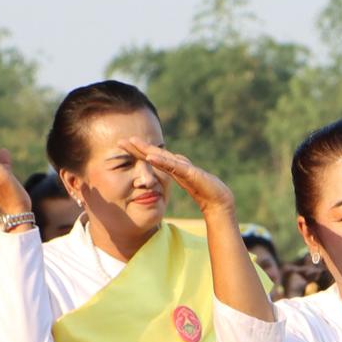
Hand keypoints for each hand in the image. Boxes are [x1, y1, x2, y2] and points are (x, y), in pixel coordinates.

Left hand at [119, 139, 233, 214]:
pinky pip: (173, 166)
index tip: (122, 146)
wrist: (219, 201)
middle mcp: (178, 165)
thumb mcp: (185, 183)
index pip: (153, 158)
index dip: (138, 152)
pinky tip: (151, 157)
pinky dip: (161, 161)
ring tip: (132, 143)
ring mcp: (184, 168)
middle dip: (138, 147)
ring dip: (146, 150)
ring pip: (162, 157)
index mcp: (174, 169)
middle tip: (121, 140)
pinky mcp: (191, 173)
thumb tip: (167, 170)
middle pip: (155, 154)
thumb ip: (176, 175)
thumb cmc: (205, 192)